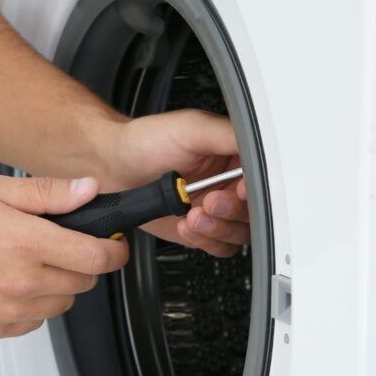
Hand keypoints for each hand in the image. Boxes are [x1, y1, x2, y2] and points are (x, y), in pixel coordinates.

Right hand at [0, 175, 128, 338]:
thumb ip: (45, 193)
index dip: (114, 249)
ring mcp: (10, 311)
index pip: (98, 257)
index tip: (112, 243)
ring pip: (62, 304)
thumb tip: (87, 190)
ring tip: (28, 263)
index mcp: (27, 244)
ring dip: (58, 285)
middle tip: (57, 244)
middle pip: (84, 282)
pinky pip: (36, 322)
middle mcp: (23, 283)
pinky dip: (33, 305)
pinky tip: (10, 284)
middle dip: (81, 262)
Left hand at [106, 111, 250, 257]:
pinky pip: (217, 246)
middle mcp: (228, 184)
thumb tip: (262, 143)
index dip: (255, 190)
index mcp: (235, 156)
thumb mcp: (191, 128)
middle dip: (231, 211)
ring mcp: (214, 209)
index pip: (264, 180)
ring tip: (192, 215)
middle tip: (208, 202)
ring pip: (239, 234)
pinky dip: (204, 240)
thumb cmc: (145, 142)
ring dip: (218, 228)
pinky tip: (184, 225)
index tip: (237, 190)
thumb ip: (229, 136)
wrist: (111, 166)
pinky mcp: (198, 230)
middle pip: (255, 212)